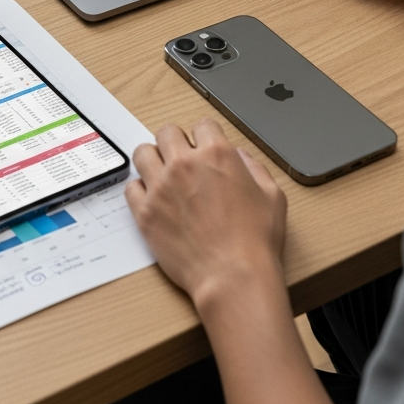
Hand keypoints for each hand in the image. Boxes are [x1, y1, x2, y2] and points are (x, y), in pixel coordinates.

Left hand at [125, 119, 286, 307]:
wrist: (234, 278)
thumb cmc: (255, 242)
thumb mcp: (272, 196)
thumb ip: (255, 168)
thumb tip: (240, 157)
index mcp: (217, 155)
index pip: (202, 124)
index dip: (206, 136)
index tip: (204, 148)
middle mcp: (185, 164)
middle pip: (167, 132)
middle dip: (176, 143)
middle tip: (182, 160)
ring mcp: (161, 187)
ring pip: (143, 153)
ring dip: (153, 160)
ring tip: (163, 176)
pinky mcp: (146, 212)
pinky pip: (131, 187)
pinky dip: (140, 190)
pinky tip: (154, 200)